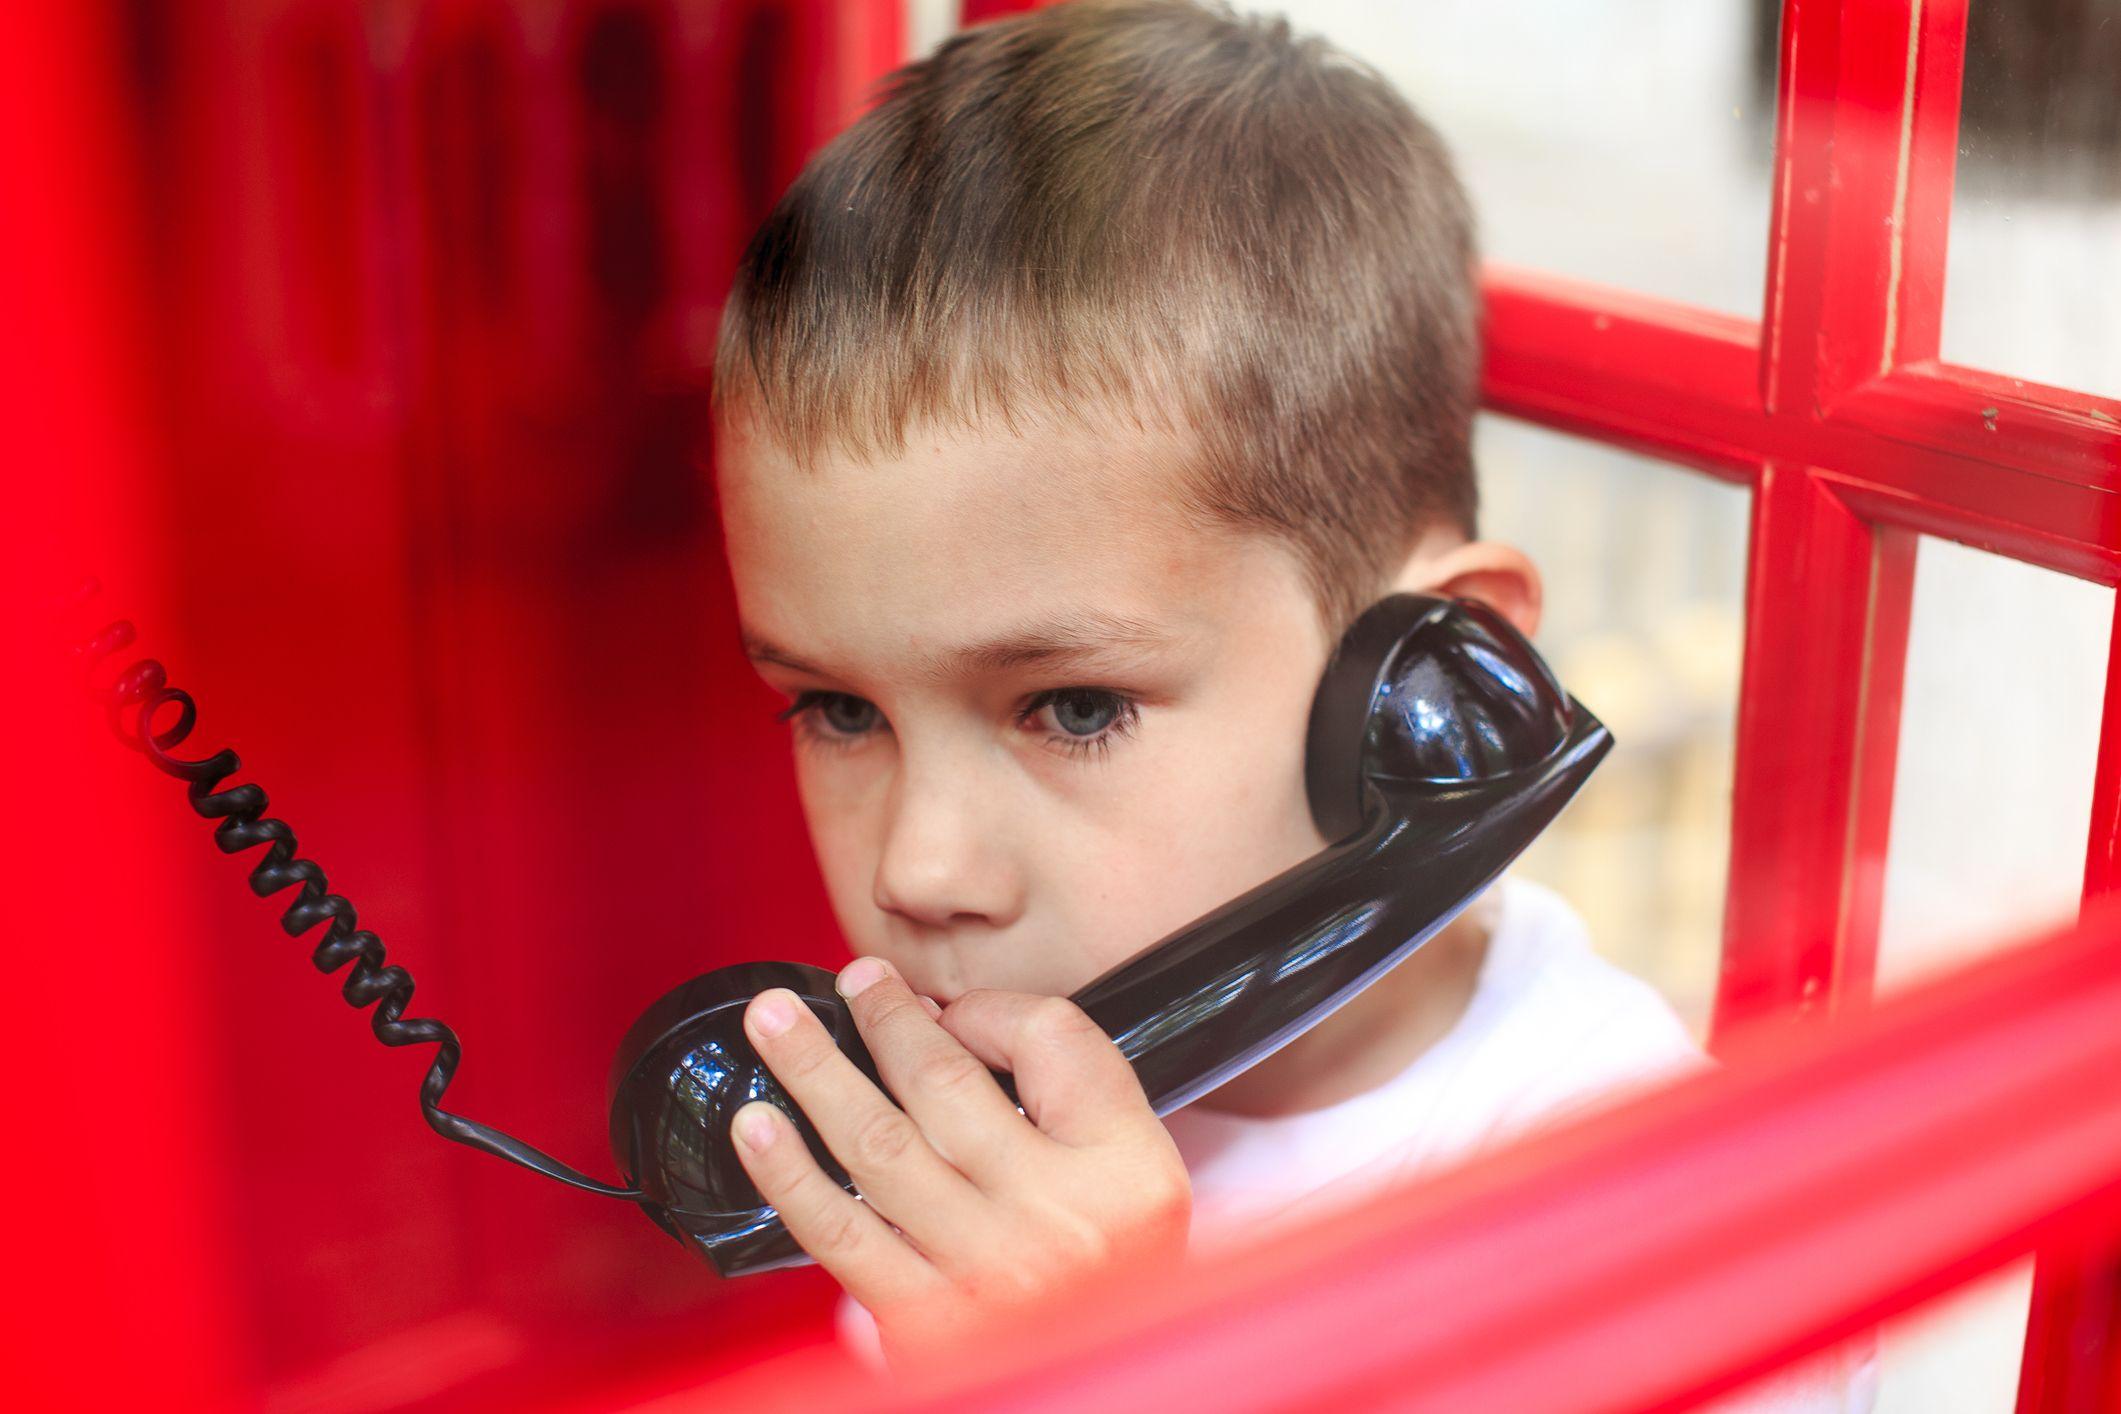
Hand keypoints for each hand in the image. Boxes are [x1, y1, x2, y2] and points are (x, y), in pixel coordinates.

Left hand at [730, 955, 1190, 1363]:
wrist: (1105, 1388)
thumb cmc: (1112, 1271)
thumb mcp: (1139, 1170)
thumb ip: (1073, 1081)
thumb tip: (951, 1026)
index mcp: (1124, 1171)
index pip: (1050, 1044)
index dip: (981, 1008)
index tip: (933, 1000)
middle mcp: (1055, 1221)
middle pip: (946, 1086)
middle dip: (881, 1018)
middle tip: (844, 983)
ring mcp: (981, 1276)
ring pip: (877, 1145)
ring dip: (813, 1072)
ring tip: (771, 1026)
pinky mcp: (921, 1326)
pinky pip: (841, 1237)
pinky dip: (792, 1176)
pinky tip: (760, 1131)